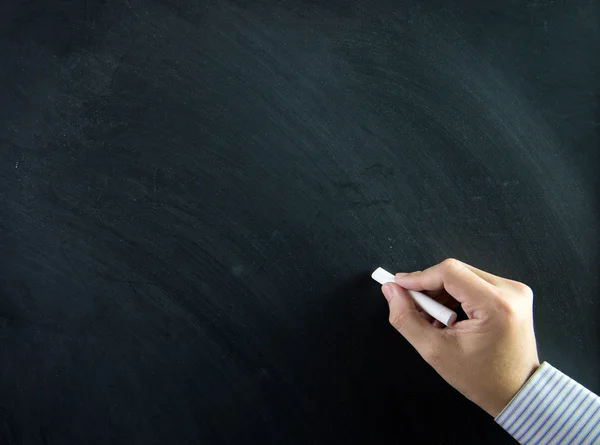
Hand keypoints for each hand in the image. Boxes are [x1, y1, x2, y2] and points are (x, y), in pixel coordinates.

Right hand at [381, 258, 539, 416]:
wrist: (517, 392)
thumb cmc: (479, 378)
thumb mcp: (435, 351)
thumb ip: (407, 318)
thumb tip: (390, 289)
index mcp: (496, 305)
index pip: (449, 272)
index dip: (419, 277)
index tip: (397, 286)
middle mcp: (511, 290)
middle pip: (456, 271)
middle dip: (430, 287)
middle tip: (414, 308)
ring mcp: (515, 290)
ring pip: (464, 275)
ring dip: (442, 292)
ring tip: (434, 320)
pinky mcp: (514, 293)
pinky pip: (475, 282)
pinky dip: (456, 295)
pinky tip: (449, 317)